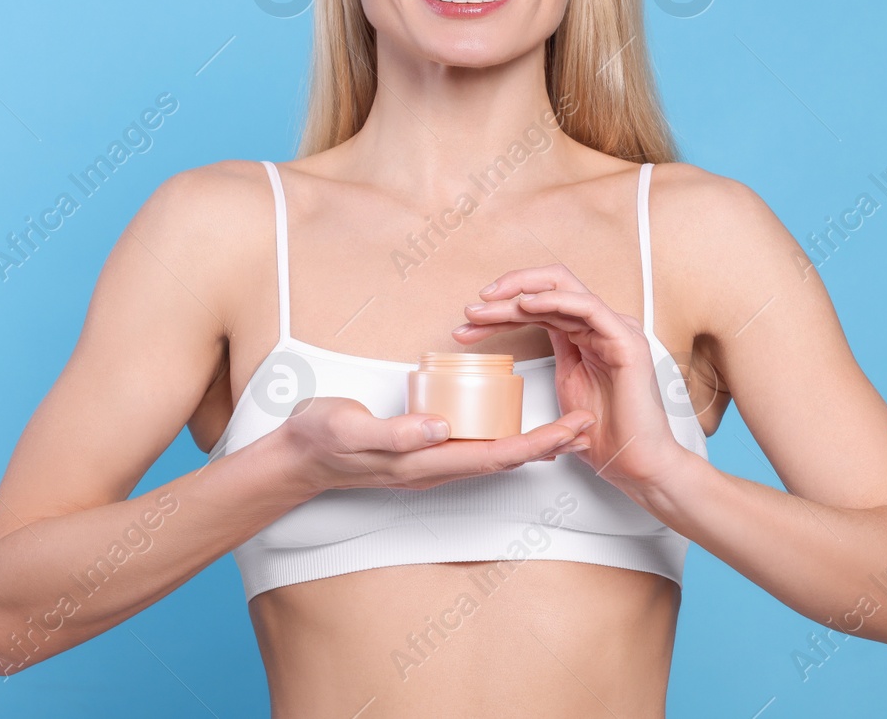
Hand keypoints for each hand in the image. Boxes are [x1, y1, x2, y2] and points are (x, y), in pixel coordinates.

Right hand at [277, 396, 596, 493]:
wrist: (297, 456)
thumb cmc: (322, 439)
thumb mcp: (351, 429)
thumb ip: (394, 430)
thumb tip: (440, 427)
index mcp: (426, 460)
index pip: (496, 455)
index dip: (540, 443)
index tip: (574, 427)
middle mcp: (435, 464)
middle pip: (506, 458)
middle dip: (551, 443)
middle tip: (589, 423)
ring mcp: (430, 459)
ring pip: (494, 453)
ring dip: (533, 442)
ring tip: (568, 426)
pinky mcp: (424, 448)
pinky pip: (476, 445)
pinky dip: (505, 435)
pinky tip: (516, 423)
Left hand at [452, 263, 686, 494]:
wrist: (635, 463)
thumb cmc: (607, 433)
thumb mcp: (567, 384)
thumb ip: (554, 355)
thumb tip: (523, 343)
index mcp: (586, 334)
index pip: (541, 304)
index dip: (503, 308)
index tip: (470, 322)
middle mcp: (601, 325)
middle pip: (549, 289)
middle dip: (507, 292)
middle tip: (472, 310)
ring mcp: (615, 329)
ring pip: (563, 291)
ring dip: (520, 295)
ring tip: (488, 308)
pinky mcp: (626, 341)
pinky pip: (588, 307)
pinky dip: (555, 301)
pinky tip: (526, 305)